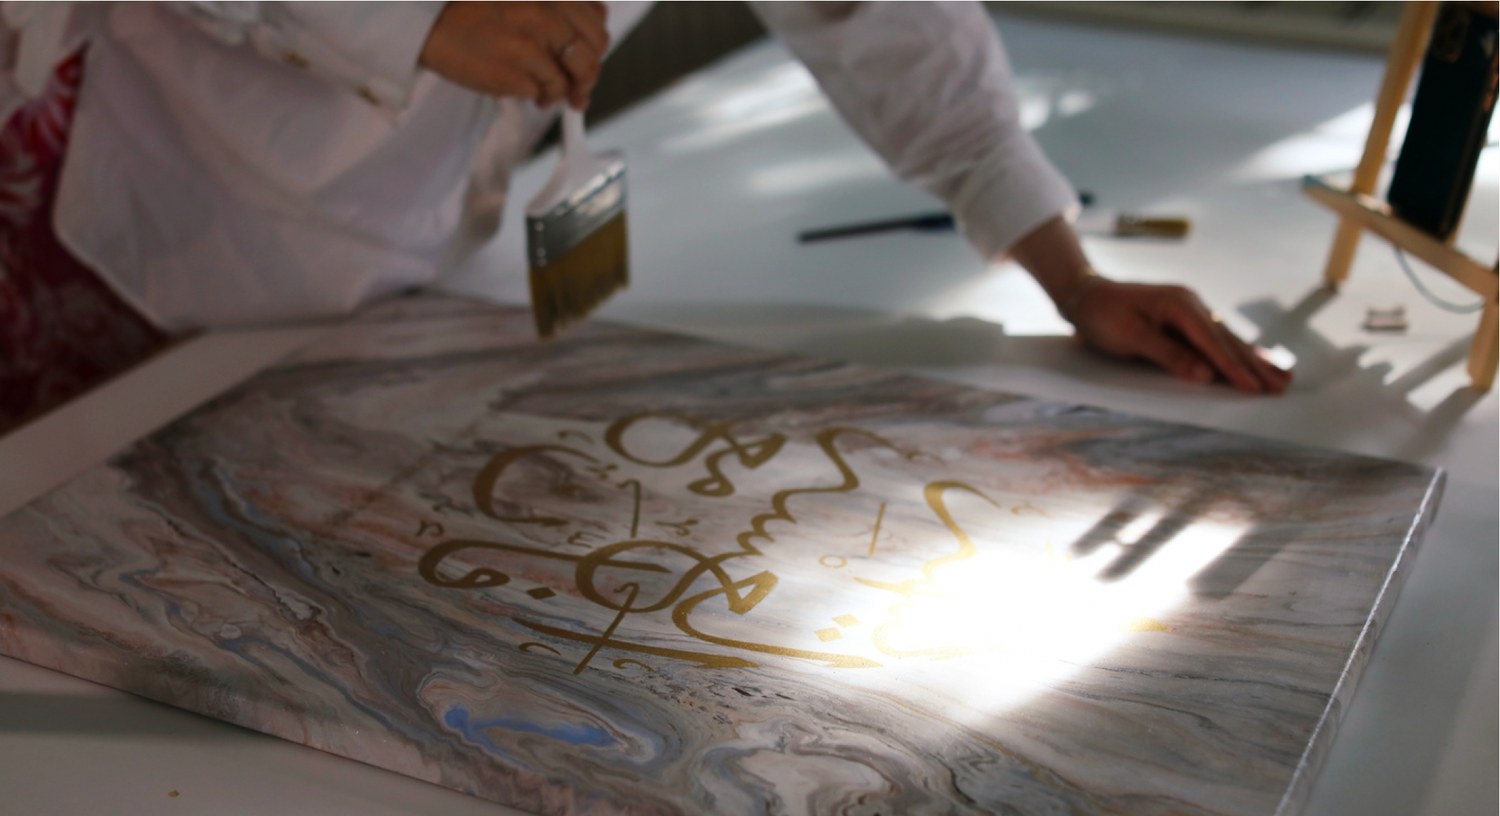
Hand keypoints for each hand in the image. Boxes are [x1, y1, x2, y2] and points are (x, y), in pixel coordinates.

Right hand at [420, 2, 608, 109]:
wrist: (433, 27)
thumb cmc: (478, 16)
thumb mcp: (524, 1)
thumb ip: (561, 12)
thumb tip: (598, 35)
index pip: (597, 21)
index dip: (596, 47)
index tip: (587, 59)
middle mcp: (543, 14)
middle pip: (591, 54)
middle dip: (587, 77)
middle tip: (577, 90)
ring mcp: (530, 43)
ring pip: (571, 79)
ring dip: (562, 92)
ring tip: (546, 94)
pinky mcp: (515, 71)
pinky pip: (545, 92)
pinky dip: (539, 97)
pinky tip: (524, 91)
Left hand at [1065, 277, 1291, 393]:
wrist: (1085, 295)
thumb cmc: (1103, 315)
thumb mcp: (1130, 336)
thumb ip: (1169, 354)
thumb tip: (1205, 374)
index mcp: (1180, 305)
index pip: (1213, 343)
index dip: (1234, 368)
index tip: (1254, 389)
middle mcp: (1192, 304)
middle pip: (1228, 340)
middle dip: (1256, 366)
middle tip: (1282, 387)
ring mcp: (1191, 309)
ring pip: (1227, 339)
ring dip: (1254, 360)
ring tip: (1282, 376)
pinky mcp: (1185, 318)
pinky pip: (1216, 337)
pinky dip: (1237, 351)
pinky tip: (1256, 358)